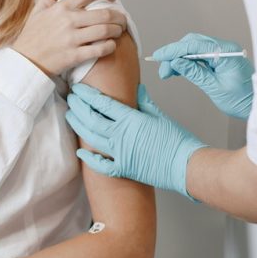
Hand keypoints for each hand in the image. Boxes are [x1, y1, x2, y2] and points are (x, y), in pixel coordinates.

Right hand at [13, 0, 127, 75]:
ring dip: (117, 30)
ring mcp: (73, 39)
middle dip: (118, 16)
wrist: (24, 61)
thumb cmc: (31, 36)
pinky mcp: (75, 56)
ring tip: (118, 31)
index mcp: (61, 7)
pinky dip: (110, 46)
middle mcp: (69, 21)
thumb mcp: (37, 10)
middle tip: (121, 19)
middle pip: (104, 14)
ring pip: (106, 31)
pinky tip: (110, 45)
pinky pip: (100, 49)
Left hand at [66, 83, 206, 199]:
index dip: (87, 94)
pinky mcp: (123, 169)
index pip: (102, 103)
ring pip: (91, 139)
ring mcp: (120, 154)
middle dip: (78, 107)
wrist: (186, 165)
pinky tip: (81, 152)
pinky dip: (89, 159)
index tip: (78, 88)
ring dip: (78, 126)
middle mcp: (121, 136)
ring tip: (71, 116)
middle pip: (91, 119)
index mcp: (130, 120)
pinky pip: (101, 165)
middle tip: (70, 98)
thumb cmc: (177, 140)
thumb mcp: (160, 116)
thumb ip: (145, 102)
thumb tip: (137, 89)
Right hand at [152, 33, 253, 118]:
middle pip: (192, 43)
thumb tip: (176, 62)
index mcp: (225, 52)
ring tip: (168, 73)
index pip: (194, 45)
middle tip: (163, 71)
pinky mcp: (221, 60)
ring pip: (194, 49)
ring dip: (179, 59)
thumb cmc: (242, 100)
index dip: (173, 50)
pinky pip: (201, 56)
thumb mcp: (214, 88)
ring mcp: (223, 53)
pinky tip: (178, 70)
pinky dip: (188, 62)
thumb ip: (194, 73)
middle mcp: (224, 48)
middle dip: (175, 55)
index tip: (159, 56)